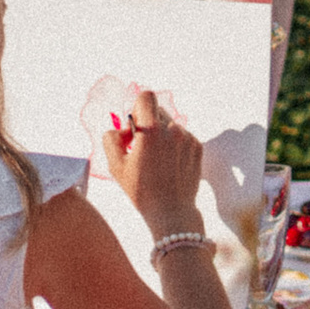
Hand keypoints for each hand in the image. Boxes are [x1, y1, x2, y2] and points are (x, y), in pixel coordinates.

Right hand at [97, 87, 207, 233]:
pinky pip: (183, 136)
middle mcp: (173, 130)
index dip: (137, 108)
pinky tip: (169, 164)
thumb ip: (111, 139)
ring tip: (156, 159)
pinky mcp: (198, 147)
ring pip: (170, 124)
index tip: (135, 127)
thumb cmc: (141, 190)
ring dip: (161, 135)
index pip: (146, 97)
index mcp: (151, 131)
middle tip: (141, 146)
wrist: (171, 212)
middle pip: (157, 111)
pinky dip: (174, 144)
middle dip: (147, 123)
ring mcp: (188, 138)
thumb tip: (120, 129)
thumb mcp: (116, 166)